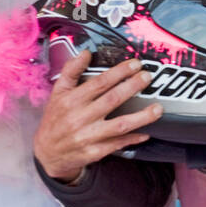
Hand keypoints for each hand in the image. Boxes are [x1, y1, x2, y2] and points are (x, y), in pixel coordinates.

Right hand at [33, 51, 161, 182]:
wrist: (47, 153)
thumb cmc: (55, 119)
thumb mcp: (58, 93)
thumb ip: (71, 71)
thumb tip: (85, 52)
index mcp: (71, 100)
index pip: (99, 83)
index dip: (119, 72)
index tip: (135, 64)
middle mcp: (80, 118)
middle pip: (112, 100)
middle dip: (133, 87)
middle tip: (148, 77)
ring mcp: (88, 136)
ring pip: (120, 125)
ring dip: (141, 117)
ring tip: (158, 108)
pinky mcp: (94, 152)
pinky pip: (118, 144)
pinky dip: (133, 138)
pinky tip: (146, 132)